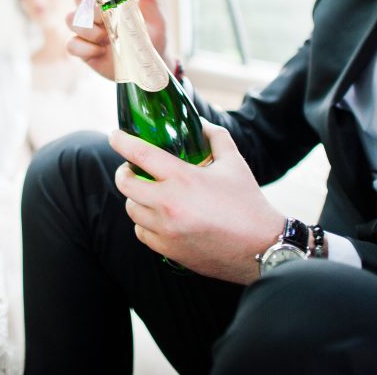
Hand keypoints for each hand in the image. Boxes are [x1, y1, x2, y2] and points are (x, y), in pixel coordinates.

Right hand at [66, 0, 171, 80]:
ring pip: (70, 20)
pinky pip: (71, 45)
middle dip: (92, 10)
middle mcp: (94, 12)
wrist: (148, 66)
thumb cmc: (150, 37)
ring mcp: (86, 31)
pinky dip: (85, 49)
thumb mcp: (154, 15)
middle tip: (108, 21)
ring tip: (108, 40)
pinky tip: (100, 52)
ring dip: (89, 30)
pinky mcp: (82, 49)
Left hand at [110, 119, 281, 284]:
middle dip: (123, 172)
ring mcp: (166, 229)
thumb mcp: (234, 162)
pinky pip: (141, 232)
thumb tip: (200, 125)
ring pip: (131, 209)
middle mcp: (168, 204)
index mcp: (183, 178)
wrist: (261, 247)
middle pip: (125, 183)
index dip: (122, 141)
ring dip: (135, 198)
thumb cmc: (248, 203)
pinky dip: (144, 223)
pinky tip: (156, 217)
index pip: (140, 154)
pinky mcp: (168, 250)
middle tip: (131, 169)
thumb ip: (215, 137)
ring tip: (147, 193)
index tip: (115, 136)